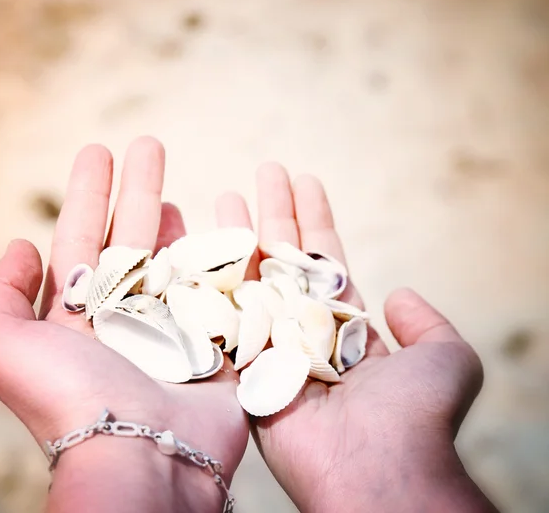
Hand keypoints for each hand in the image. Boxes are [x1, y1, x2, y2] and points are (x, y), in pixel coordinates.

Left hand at [0, 138, 248, 512]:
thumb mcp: (6, 350)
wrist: (145, 458)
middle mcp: (125, 312)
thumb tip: (20, 244)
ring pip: (173, 256)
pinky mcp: (212, 338)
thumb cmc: (74, 403)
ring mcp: (171, 323)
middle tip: (149, 145)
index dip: (90, 192)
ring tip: (179, 186)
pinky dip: (220, 257)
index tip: (100, 151)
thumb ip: (0, 295)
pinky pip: (216, 286)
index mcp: (81, 310)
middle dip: (139, 188)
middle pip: (132, 235)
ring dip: (175, 219)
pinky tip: (224, 228)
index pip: (83, 236)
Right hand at [215, 163, 497, 512]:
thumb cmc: (416, 415)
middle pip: (283, 259)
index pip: (322, 257)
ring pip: (249, 279)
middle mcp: (304, 329)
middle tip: (263, 171)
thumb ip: (429, 324)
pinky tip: (194, 247)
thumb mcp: (448, 360)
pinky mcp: (241, 367)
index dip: (312, 217)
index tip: (301, 179)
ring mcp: (270, 346)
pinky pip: (223, 318)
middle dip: (272, 213)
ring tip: (224, 195)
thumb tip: (400, 294)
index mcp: (345, 324)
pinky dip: (210, 282)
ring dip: (238, 236)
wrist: (376, 472)